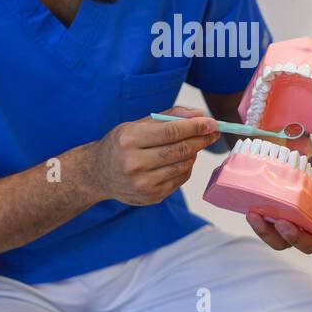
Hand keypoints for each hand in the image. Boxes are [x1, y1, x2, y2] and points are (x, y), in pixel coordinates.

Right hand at [83, 106, 218, 205]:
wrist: (98, 174)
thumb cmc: (120, 144)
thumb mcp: (137, 124)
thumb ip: (169, 116)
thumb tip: (199, 114)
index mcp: (129, 140)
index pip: (171, 132)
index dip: (196, 127)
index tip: (212, 122)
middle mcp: (134, 163)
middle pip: (180, 150)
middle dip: (201, 139)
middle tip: (213, 132)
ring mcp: (143, 183)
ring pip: (183, 166)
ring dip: (194, 153)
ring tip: (193, 144)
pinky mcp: (151, 196)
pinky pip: (180, 179)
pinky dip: (186, 167)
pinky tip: (182, 160)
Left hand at [247, 140, 311, 253]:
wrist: (295, 166)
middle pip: (310, 244)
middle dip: (297, 238)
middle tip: (285, 224)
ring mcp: (294, 226)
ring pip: (284, 243)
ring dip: (271, 235)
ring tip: (258, 217)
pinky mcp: (275, 224)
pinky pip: (269, 234)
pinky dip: (260, 227)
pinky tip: (251, 213)